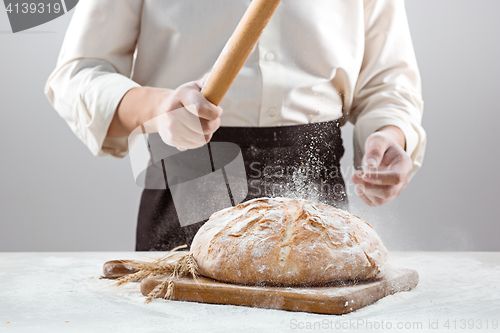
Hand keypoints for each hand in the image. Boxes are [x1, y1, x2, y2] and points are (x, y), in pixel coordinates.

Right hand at [108, 74, 222, 148]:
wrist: (160, 111)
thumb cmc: (184, 99)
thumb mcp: (194, 87)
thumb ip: (208, 82)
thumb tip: (218, 76)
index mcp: (181, 95)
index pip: (201, 109)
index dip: (215, 112)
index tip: (218, 110)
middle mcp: (172, 112)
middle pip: (205, 127)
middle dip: (214, 124)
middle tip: (213, 119)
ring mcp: (170, 127)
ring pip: (202, 138)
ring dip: (208, 133)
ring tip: (203, 124)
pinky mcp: (171, 139)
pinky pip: (196, 144)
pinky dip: (200, 139)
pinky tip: (196, 131)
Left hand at [351, 126, 411, 205]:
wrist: (383, 150)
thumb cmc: (382, 144)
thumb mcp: (378, 140)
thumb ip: (375, 150)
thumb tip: (370, 165)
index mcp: (404, 165)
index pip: (396, 177)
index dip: (380, 179)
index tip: (364, 175)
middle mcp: (402, 180)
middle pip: (388, 192)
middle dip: (368, 187)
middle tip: (354, 176)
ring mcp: (394, 190)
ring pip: (381, 200)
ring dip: (364, 191)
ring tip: (357, 175)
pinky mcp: (384, 195)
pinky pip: (373, 202)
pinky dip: (363, 195)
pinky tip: (359, 183)